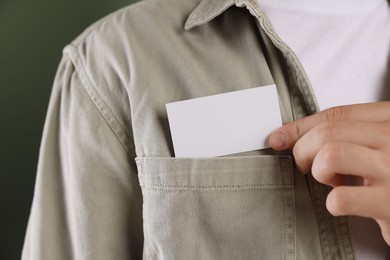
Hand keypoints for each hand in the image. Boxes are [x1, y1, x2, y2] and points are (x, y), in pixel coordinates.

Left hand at [268, 102, 389, 244]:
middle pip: (327, 132)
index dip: (300, 126)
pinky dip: (332, 203)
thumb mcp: (377, 143)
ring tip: (333, 181)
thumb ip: (345, 132)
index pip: (336, 114)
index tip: (279, 137)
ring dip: (320, 172)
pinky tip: (343, 203)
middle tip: (304, 166)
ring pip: (330, 155)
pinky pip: (341, 197)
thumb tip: (287, 133)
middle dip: (302, 150)